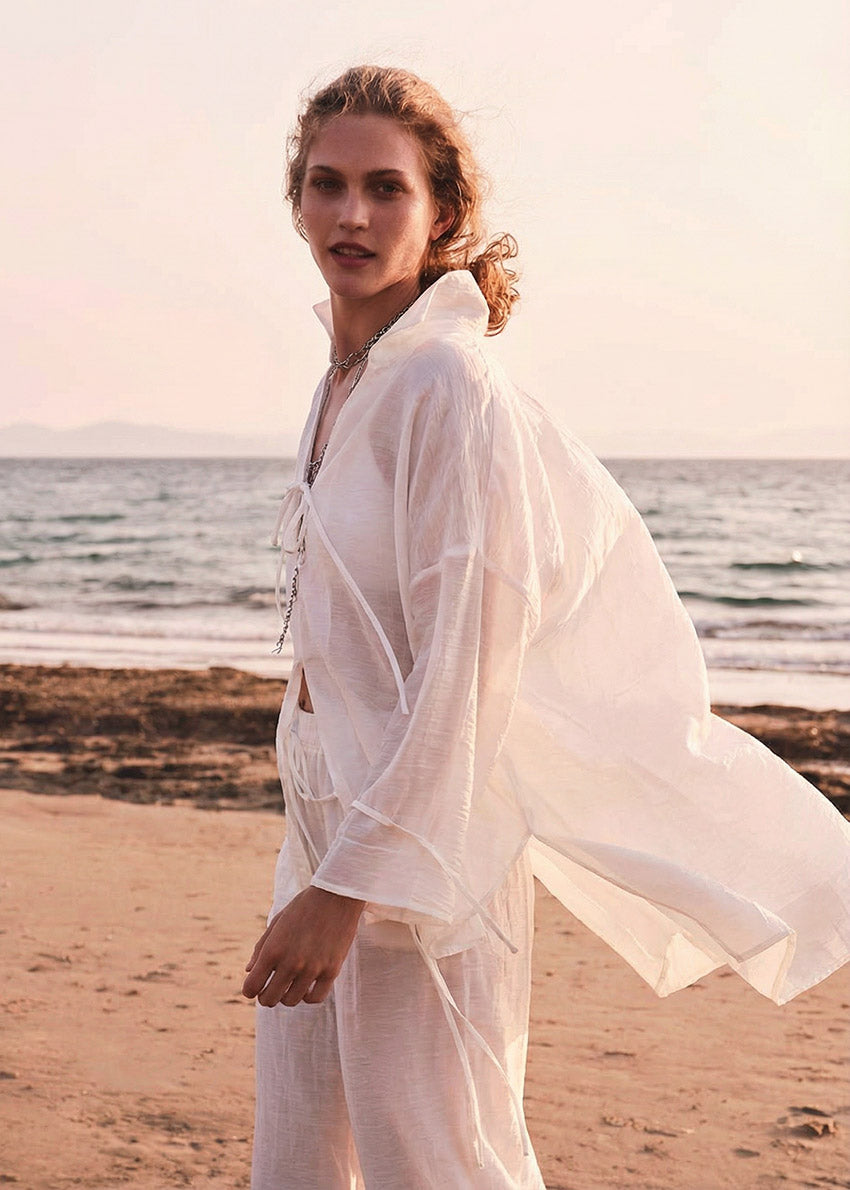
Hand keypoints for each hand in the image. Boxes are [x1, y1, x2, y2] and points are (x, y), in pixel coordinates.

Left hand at [242, 886, 364, 1007]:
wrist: (336, 896)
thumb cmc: (303, 906)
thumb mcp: (277, 922)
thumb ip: (261, 947)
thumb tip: (248, 971)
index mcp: (273, 949)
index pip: (251, 987)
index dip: (250, 990)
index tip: (256, 986)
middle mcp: (290, 962)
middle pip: (269, 999)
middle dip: (266, 996)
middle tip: (272, 988)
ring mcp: (312, 968)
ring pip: (290, 1001)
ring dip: (287, 996)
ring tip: (290, 984)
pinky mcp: (331, 970)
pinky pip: (314, 998)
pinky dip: (307, 996)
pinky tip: (307, 986)